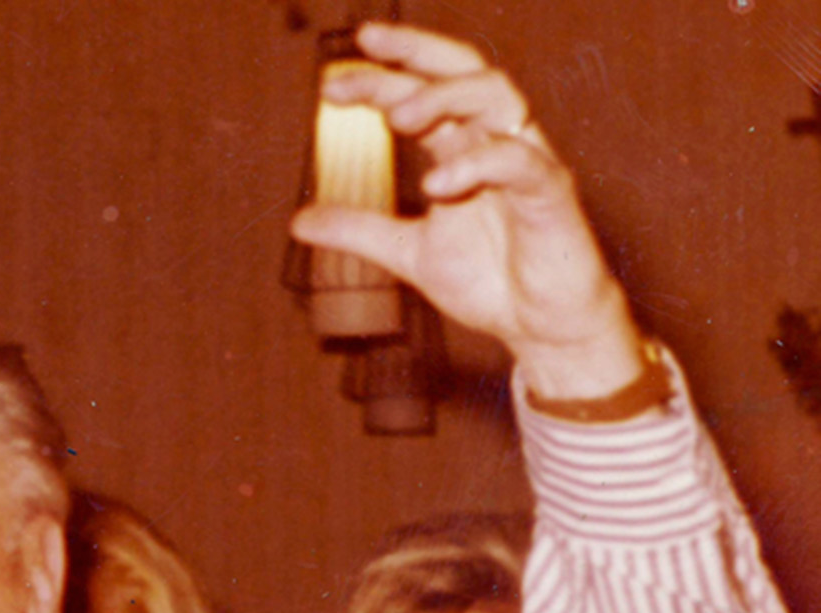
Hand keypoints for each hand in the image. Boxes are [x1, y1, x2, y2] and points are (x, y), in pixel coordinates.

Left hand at [293, 22, 644, 398]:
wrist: (538, 326)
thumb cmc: (490, 280)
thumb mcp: (408, 253)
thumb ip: (359, 231)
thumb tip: (299, 220)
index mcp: (462, 148)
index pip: (423, 92)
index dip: (380, 79)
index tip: (331, 85)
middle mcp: (495, 141)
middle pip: (462, 70)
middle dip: (415, 53)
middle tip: (364, 50)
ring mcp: (526, 162)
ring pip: (497, 95)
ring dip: (445, 95)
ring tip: (397, 117)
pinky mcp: (551, 194)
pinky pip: (520, 162)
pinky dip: (477, 164)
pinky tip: (436, 185)